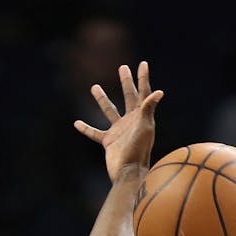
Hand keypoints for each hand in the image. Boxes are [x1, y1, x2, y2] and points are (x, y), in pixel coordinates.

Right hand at [73, 61, 163, 182]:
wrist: (129, 172)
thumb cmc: (139, 150)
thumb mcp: (144, 127)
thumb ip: (148, 109)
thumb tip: (159, 91)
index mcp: (141, 116)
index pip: (143, 92)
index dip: (143, 78)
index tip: (142, 63)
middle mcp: (131, 121)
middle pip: (128, 96)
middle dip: (126, 82)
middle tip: (122, 67)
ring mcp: (119, 131)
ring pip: (109, 111)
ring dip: (102, 99)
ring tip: (94, 86)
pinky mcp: (109, 141)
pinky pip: (95, 132)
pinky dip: (86, 128)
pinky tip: (77, 123)